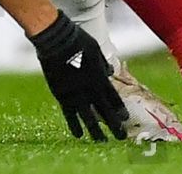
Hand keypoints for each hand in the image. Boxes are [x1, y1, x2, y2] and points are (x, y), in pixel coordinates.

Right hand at [29, 12, 127, 141]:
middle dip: (115, 126)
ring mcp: (76, 94)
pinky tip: (79, 135)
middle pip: (105, 112)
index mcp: (101, 77)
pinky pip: (70, 115)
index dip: (120, 109)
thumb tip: (109, 71)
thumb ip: (102, 63)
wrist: (56, 40)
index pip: (114, 98)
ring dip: (97, 131)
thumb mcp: (95, 48)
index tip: (125, 119)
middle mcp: (91, 89)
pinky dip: (75, 125)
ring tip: (102, 141)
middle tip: (121, 137)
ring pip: (89, 118)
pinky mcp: (62, 96)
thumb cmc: (77, 40)